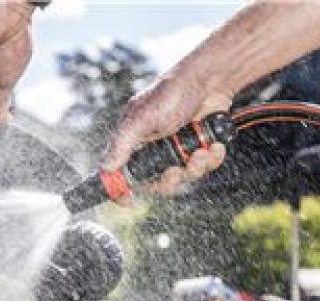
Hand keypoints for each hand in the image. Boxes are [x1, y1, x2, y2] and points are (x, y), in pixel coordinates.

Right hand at [101, 70, 231, 202]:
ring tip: (202, 150)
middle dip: (170, 180)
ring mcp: (178, 151)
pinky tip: (214, 145)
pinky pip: (205, 167)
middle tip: (177, 170)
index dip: (121, 190)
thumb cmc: (172, 91)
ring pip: (184, 178)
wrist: (211, 80)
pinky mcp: (199, 149)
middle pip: (157, 183)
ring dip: (195, 168)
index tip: (127, 200)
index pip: (121, 173)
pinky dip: (212, 159)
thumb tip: (105, 167)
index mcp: (135, 142)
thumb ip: (123, 143)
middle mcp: (155, 149)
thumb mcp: (142, 116)